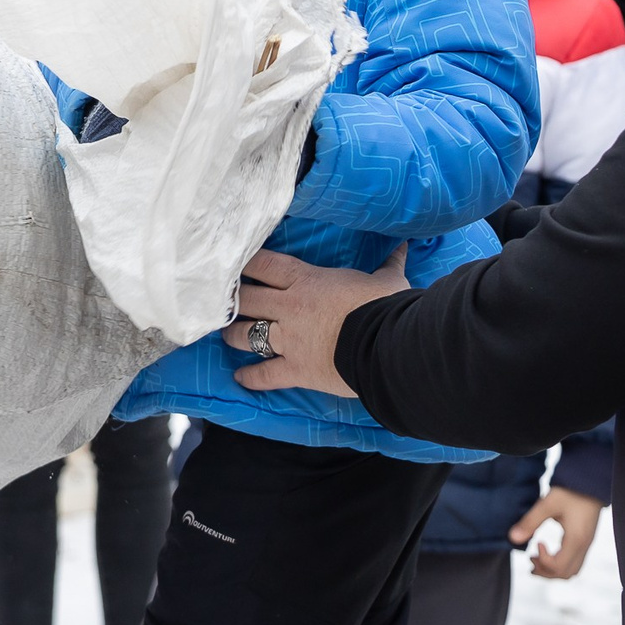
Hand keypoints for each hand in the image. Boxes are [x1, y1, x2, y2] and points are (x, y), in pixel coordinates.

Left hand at [225, 244, 408, 397]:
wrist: (391, 346)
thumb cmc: (387, 307)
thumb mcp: (387, 281)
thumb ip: (389, 264)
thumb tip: (404, 247)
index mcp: (306, 280)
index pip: (263, 264)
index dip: (244, 262)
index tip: (229, 261)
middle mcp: (289, 307)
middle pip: (246, 299)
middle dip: (231, 299)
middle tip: (221, 299)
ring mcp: (289, 340)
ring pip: (245, 334)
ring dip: (233, 334)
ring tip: (226, 334)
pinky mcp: (296, 370)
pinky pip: (265, 374)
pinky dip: (252, 377)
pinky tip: (241, 378)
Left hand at [511, 487, 602, 578]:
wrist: (590, 483)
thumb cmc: (569, 492)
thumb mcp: (547, 504)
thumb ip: (530, 521)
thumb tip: (512, 538)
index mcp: (576, 540)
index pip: (558, 566)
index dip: (543, 560)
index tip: (536, 542)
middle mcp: (584, 547)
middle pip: (566, 574)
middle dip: (545, 571)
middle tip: (530, 558)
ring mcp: (586, 545)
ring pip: (572, 571)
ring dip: (552, 570)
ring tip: (535, 559)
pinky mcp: (585, 541)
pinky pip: (575, 562)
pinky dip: (560, 564)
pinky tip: (547, 552)